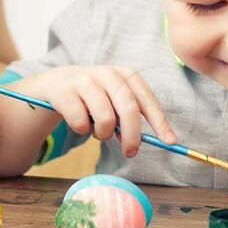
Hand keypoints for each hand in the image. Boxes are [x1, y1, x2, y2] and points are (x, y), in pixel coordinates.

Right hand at [28, 66, 176, 157]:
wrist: (58, 82)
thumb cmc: (95, 96)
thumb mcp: (115, 101)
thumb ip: (128, 118)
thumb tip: (137, 143)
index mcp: (127, 75)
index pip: (147, 99)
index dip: (159, 121)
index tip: (169, 141)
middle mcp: (108, 74)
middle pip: (129, 108)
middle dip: (133, 135)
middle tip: (131, 152)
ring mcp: (86, 80)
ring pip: (105, 118)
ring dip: (103, 134)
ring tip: (98, 132)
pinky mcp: (66, 91)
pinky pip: (80, 122)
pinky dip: (82, 130)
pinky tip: (79, 123)